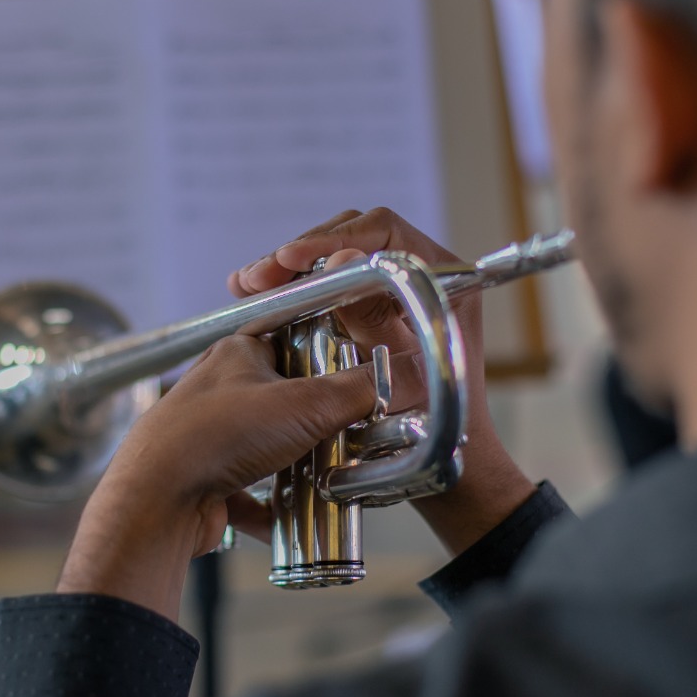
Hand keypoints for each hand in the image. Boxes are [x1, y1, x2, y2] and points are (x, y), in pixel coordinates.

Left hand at [57, 334, 378, 619]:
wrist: (157, 501)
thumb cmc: (214, 436)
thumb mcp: (305, 404)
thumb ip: (356, 390)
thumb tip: (390, 380)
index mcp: (237, 354)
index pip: (295, 343)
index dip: (329, 362)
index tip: (359, 383)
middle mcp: (220, 391)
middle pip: (286, 401)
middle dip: (319, 424)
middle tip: (350, 436)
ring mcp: (211, 437)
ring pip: (270, 448)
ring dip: (298, 466)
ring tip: (328, 477)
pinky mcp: (207, 480)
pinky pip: (251, 492)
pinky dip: (273, 506)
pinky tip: (292, 515)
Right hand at [230, 208, 536, 556]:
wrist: (449, 464)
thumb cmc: (435, 427)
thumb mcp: (395, 371)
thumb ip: (371, 315)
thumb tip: (344, 256)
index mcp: (448, 279)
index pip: (384, 232)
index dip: (332, 238)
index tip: (290, 257)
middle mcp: (426, 274)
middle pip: (354, 237)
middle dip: (301, 253)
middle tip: (258, 276)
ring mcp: (398, 289)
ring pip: (336, 257)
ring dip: (290, 269)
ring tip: (247, 283)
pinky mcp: (374, 306)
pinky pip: (331, 282)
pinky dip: (296, 287)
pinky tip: (258, 294)